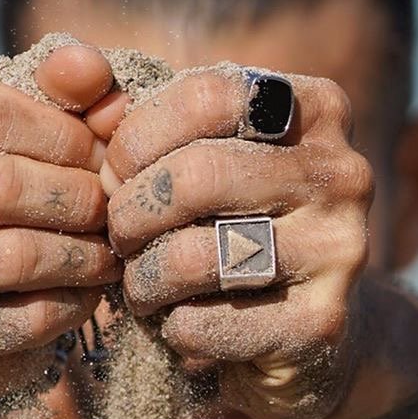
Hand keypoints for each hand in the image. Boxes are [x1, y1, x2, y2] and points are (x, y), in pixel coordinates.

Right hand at [0, 46, 121, 404]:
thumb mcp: (24, 134)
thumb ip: (63, 94)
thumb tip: (94, 74)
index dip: (60, 134)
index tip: (101, 155)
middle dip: (76, 198)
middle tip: (114, 210)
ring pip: (6, 257)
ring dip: (77, 256)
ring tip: (108, 253)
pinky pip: (9, 319)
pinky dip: (63, 306)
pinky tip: (85, 295)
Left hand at [102, 64, 373, 418]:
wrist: (308, 334)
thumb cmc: (230, 225)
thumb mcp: (196, 156)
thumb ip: (136, 115)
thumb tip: (76, 84)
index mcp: (315, 110)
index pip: (209, 96)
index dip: (139, 137)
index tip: (116, 173)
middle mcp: (342, 173)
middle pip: (198, 176)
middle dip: (131, 212)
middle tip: (118, 237)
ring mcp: (339, 252)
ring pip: (196, 257)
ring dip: (143, 278)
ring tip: (142, 285)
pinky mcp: (319, 325)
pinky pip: (204, 324)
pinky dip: (171, 328)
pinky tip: (179, 322)